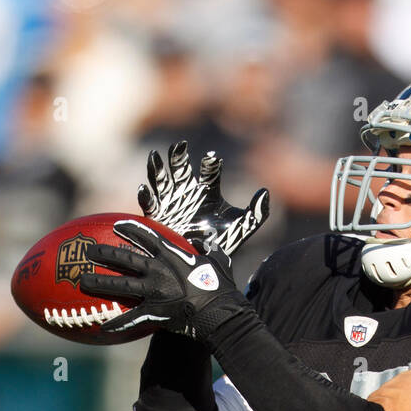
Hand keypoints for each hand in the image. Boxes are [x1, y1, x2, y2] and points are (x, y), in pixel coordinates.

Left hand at [79, 218, 245, 339]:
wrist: (221, 313)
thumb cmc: (223, 288)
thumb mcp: (219, 262)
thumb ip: (208, 250)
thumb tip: (204, 243)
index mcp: (172, 255)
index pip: (146, 236)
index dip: (130, 229)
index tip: (117, 225)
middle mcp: (157, 270)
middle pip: (124, 258)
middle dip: (104, 253)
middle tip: (88, 251)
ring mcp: (153, 291)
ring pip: (120, 285)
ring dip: (99, 283)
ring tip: (83, 281)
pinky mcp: (154, 312)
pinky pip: (131, 319)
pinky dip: (117, 324)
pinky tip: (102, 327)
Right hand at [137, 141, 268, 257]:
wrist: (206, 264)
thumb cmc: (224, 243)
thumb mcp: (242, 227)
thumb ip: (257, 212)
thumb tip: (265, 192)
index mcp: (209, 190)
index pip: (210, 170)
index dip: (211, 163)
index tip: (213, 159)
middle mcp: (188, 192)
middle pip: (181, 168)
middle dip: (178, 156)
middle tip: (180, 146)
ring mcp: (171, 203)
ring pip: (161, 180)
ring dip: (156, 168)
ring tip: (155, 156)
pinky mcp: (159, 218)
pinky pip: (150, 204)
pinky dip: (145, 196)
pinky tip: (145, 188)